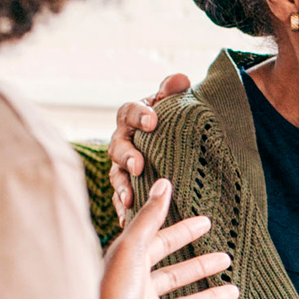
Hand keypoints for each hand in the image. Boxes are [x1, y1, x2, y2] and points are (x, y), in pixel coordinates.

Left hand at [100, 177, 257, 298]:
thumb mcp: (129, 251)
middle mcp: (141, 292)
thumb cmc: (105, 298)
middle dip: (200, 266)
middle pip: (175, 275)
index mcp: (128, 268)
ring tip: (234, 288)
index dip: (181, 232)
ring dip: (212, 296)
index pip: (159, 244)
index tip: (206, 222)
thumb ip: (148, 219)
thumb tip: (164, 183)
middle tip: (225, 257)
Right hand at [109, 72, 191, 224]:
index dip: (138, 116)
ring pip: (116, 174)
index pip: (129, 112)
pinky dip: (121, 207)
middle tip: (138, 165)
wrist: (174, 139)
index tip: (152, 121)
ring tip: (129, 198)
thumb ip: (174, 90)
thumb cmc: (172, 119)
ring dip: (122, 186)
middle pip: (118, 146)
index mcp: (133, 117)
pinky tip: (125, 219)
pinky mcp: (128, 184)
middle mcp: (124, 140)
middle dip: (127, 156)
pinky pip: (121, 197)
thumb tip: (182, 79)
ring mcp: (123, 164)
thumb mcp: (174, 104)